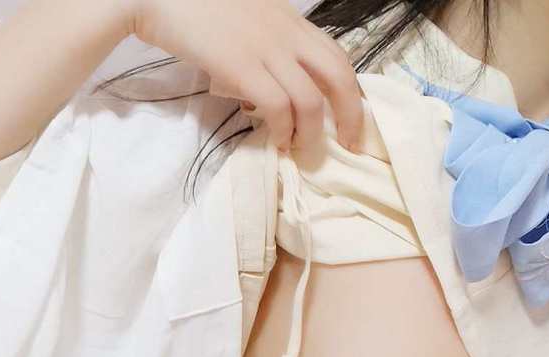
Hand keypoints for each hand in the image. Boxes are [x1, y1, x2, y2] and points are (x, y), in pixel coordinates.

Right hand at [129, 0, 364, 153]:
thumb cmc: (196, 7)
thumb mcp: (248, 17)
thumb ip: (269, 43)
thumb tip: (276, 80)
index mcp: (290, 20)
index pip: (337, 55)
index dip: (352, 91)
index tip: (352, 118)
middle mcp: (286, 32)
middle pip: (338, 76)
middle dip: (351, 116)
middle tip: (348, 145)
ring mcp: (266, 48)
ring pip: (311, 100)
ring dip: (312, 133)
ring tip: (301, 149)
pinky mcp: (242, 66)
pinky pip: (279, 107)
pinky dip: (283, 129)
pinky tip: (278, 140)